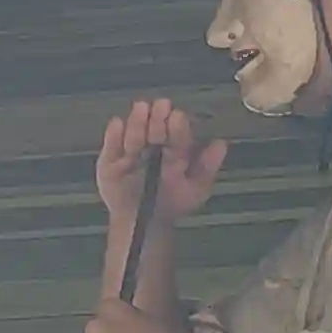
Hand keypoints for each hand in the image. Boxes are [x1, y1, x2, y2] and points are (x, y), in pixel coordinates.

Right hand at [96, 100, 227, 231]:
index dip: (177, 125)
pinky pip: (110, 145)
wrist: (143, 225)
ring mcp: (130, 151)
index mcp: (174, 148)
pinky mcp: (110, 159)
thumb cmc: (171, 203)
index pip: (177, 134)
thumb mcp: (195, 190)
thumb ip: (207, 168)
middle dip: (157, 118)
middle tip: (160, 107)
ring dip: (137, 122)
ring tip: (141, 109)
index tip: (176, 116)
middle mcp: (153, 144)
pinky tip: (118, 124)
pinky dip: (113, 135)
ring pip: (133, 133)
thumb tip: (221, 144)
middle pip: (155, 128)